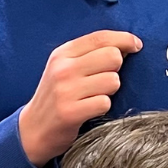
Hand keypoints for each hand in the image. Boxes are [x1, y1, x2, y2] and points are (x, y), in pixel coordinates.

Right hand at [17, 30, 142, 166]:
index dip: (124, 39)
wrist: (32, 130)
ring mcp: (65, 91)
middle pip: (112, 56)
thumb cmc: (56, 97)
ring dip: (110, 91)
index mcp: (62, 54)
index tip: (136, 46)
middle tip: (105, 79)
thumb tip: (127, 45)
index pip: (101, 37)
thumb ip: (89, 54)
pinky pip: (105, 103)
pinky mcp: (70, 112)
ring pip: (113, 80)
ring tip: (94, 97)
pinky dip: (102, 108)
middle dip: (116, 69)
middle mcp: (62, 69)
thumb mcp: (64, 68)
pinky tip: (90, 110)